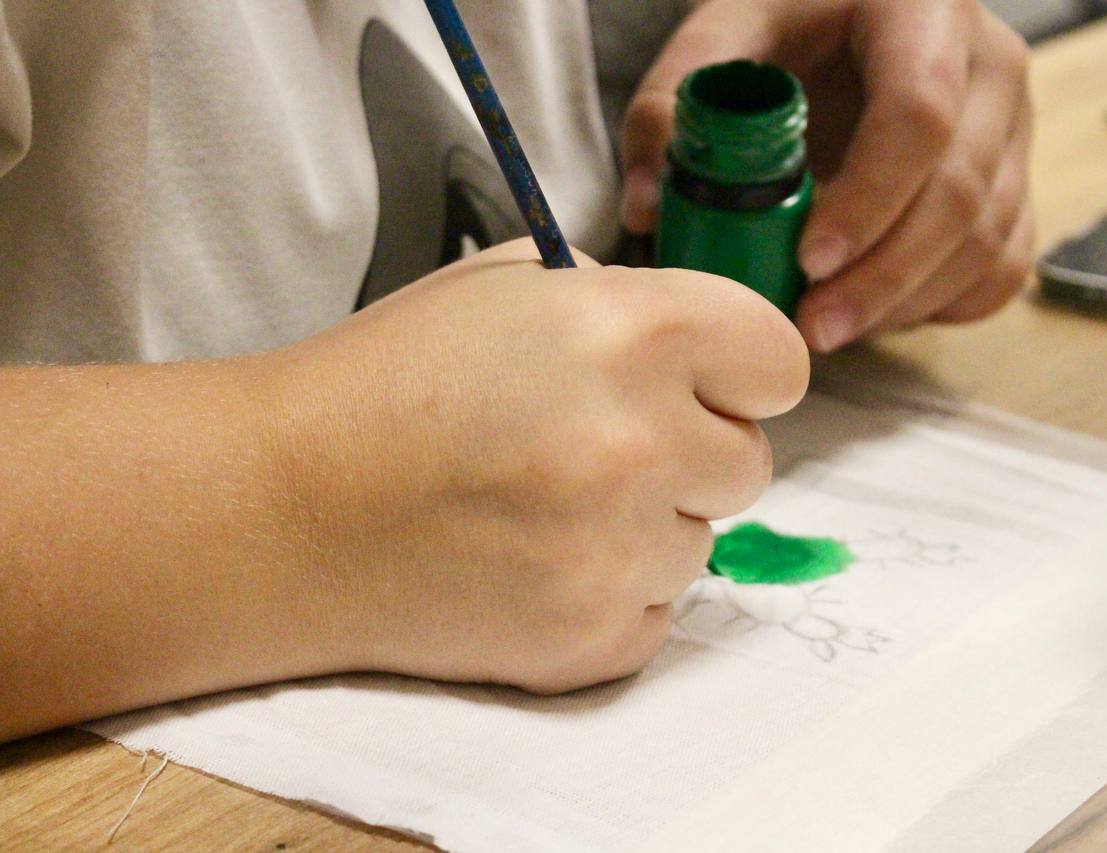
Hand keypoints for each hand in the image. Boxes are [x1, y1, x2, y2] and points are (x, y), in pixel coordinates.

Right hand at [279, 239, 808, 692]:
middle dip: (692, 451)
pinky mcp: (589, 640)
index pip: (781, 360)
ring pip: (702, 542)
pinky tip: (534, 562)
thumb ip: (624, 301)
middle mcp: (643, 444)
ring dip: (646, 525)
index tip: (711, 384)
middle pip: (751, 462)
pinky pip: (657, 611)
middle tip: (600, 446)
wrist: (285, 507)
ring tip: (545, 508)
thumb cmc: (390, 380)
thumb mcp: (510, 287)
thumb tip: (696, 349)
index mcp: (633, 334)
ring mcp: (618, 552)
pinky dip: (612, 591)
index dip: (744, 372)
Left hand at [621, 0, 1034, 351]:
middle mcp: (991, 69)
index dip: (870, 197)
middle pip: (962, 192)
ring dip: (902, 304)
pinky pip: (998, 270)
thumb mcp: (719, 43)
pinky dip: (936, 308)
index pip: (920, 111)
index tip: (808, 260)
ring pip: (985, 242)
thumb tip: (647, 207)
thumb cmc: (784, 34)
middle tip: (807, 329)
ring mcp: (1015, 133)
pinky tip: (871, 314)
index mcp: (922, 9)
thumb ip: (668, 109)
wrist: (844, 30)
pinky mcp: (1016, 188)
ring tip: (823, 328)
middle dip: (882, 278)